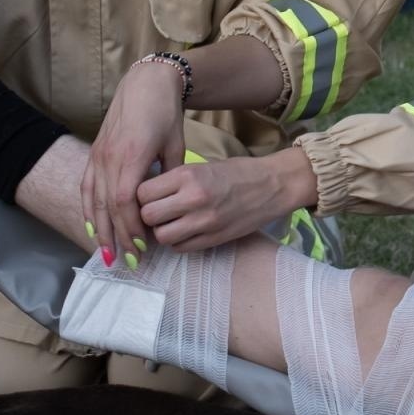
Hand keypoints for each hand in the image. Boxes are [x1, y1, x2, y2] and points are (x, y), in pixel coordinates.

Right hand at [83, 60, 186, 266]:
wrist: (145, 84)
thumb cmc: (165, 113)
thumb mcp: (176, 144)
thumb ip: (172, 176)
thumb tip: (171, 206)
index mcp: (132, 155)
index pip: (126, 202)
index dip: (131, 228)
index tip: (142, 248)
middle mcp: (110, 157)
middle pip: (108, 206)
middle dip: (116, 237)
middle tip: (127, 263)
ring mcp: (99, 155)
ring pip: (94, 200)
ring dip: (99, 230)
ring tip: (105, 255)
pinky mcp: (94, 153)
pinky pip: (87, 187)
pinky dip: (88, 210)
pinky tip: (92, 228)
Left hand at [137, 148, 315, 251]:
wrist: (272, 185)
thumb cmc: (236, 172)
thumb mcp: (201, 167)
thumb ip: (174, 181)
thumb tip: (144, 195)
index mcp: (188, 175)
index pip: (143, 192)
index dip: (141, 196)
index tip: (148, 195)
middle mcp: (193, 199)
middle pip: (148, 216)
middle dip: (148, 215)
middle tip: (158, 210)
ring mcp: (204, 222)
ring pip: (161, 236)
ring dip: (162, 231)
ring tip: (171, 222)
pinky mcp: (213, 239)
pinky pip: (180, 248)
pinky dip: (178, 241)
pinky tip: (186, 230)